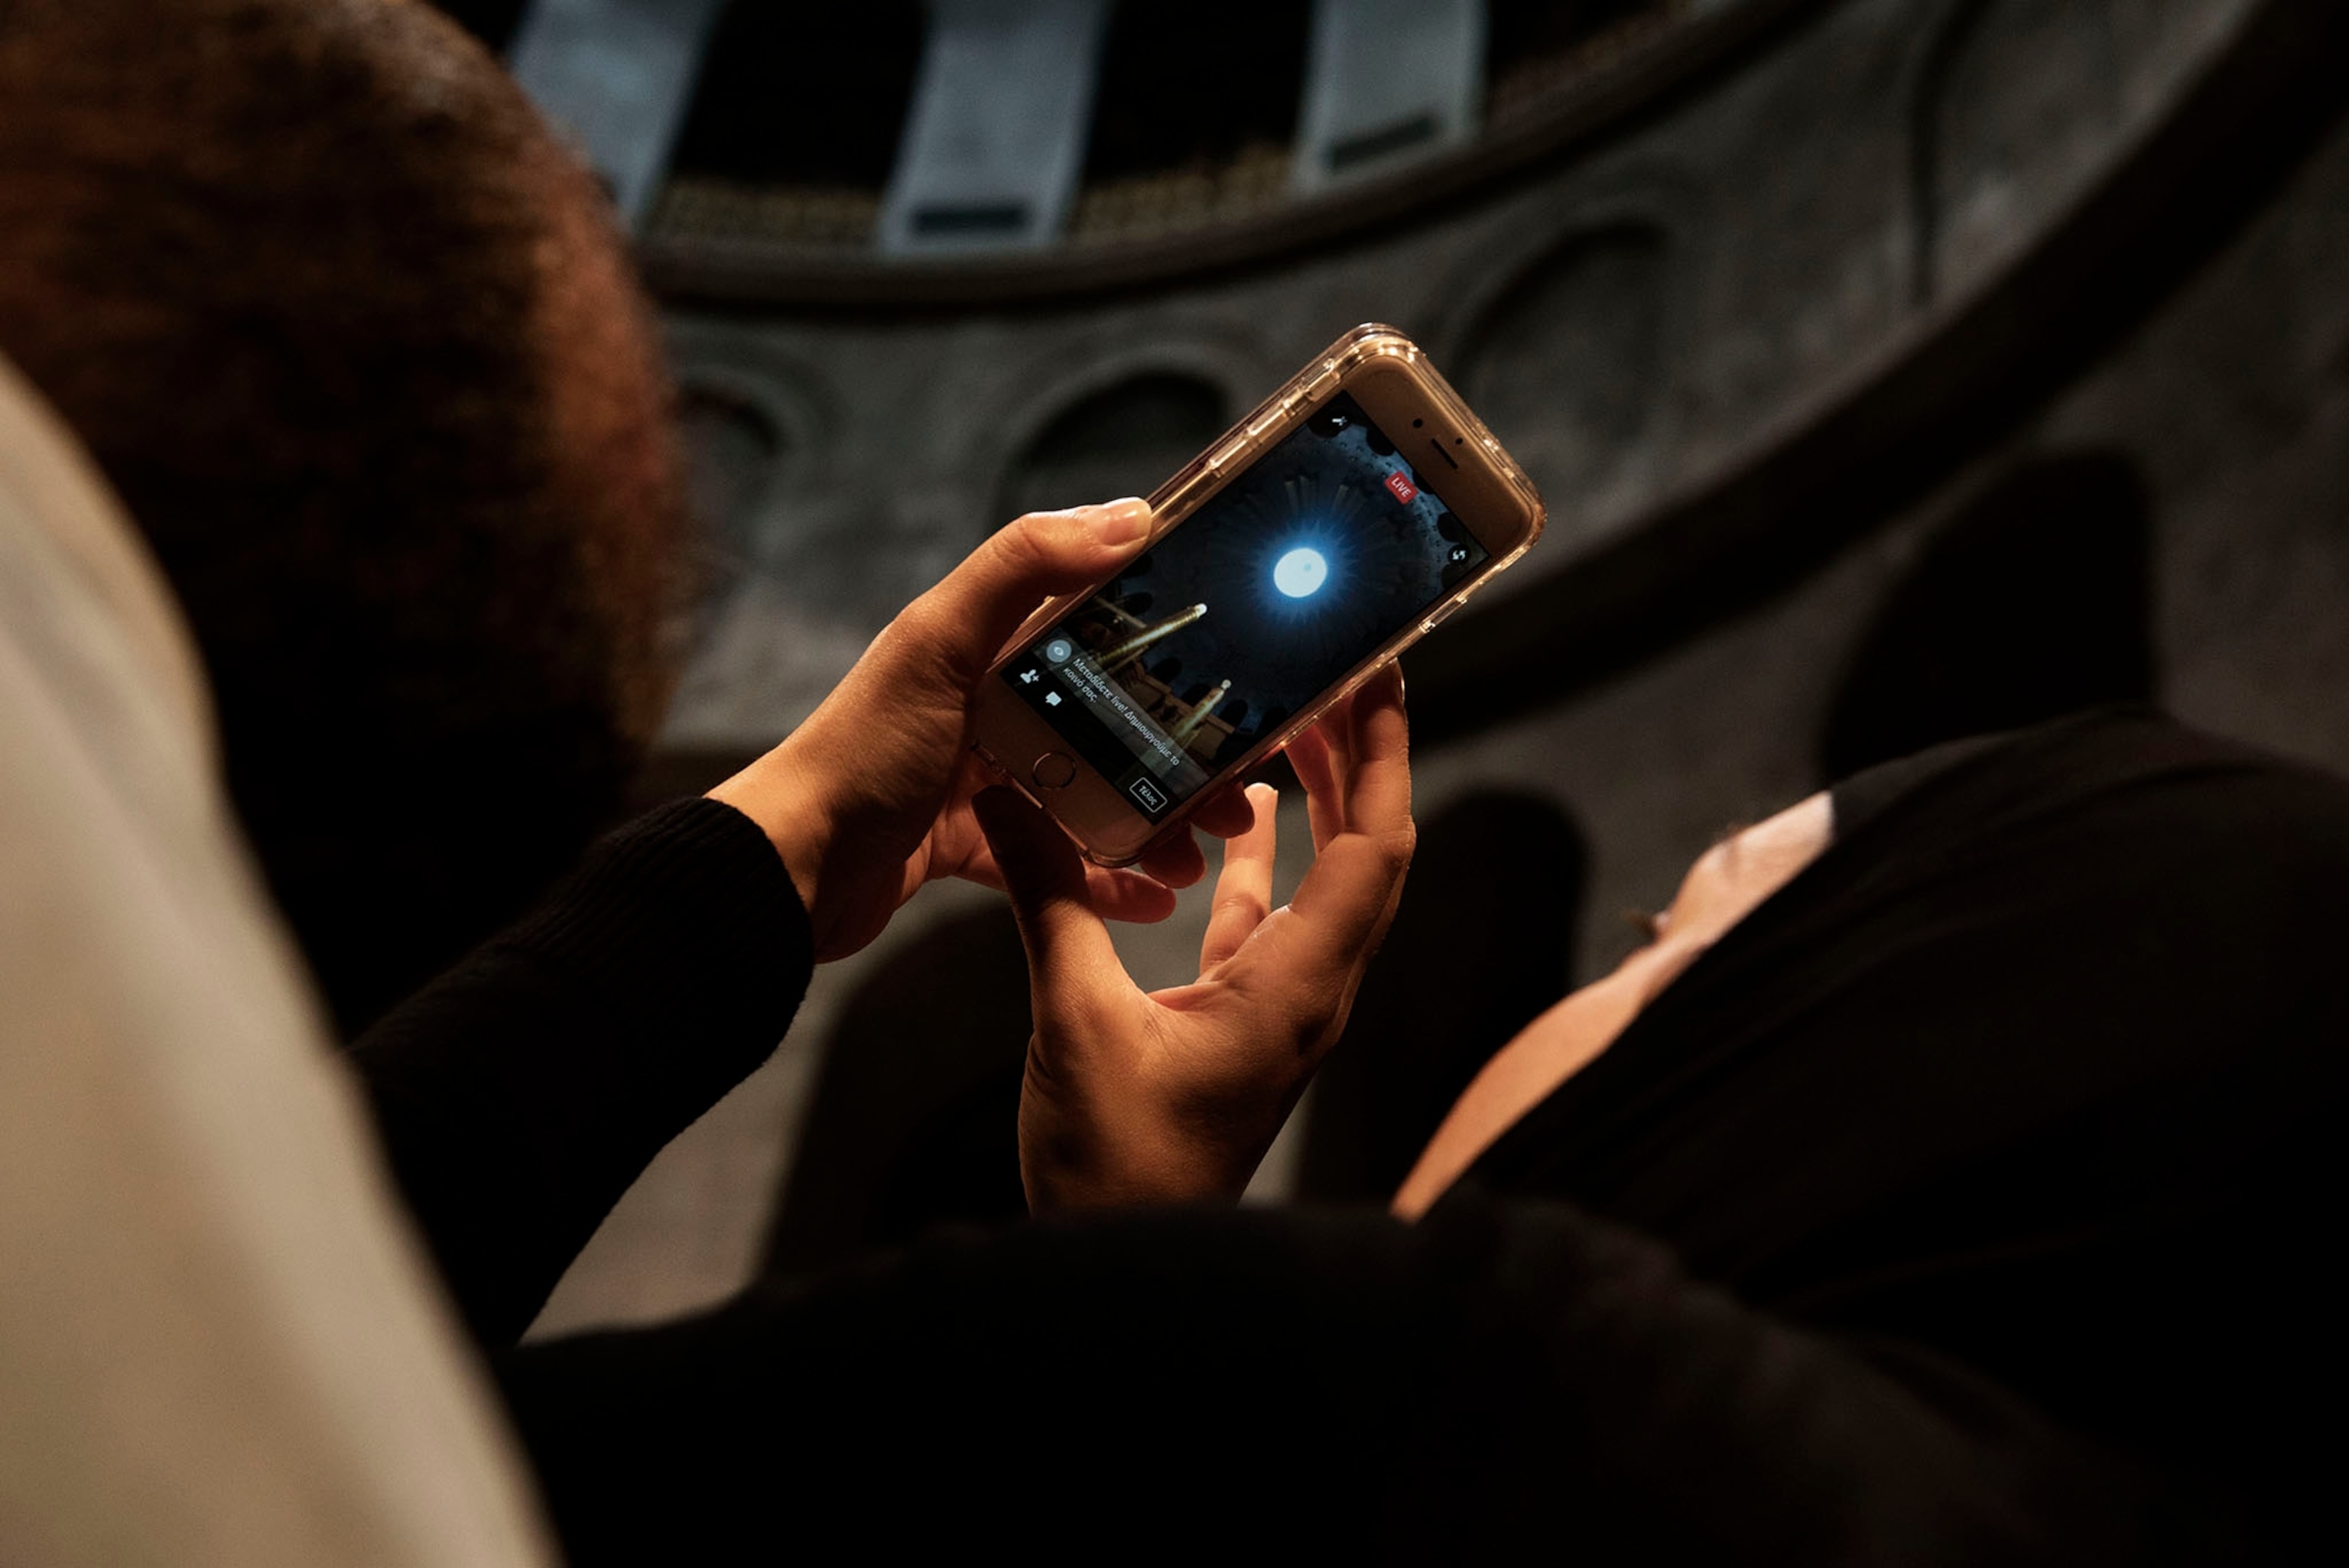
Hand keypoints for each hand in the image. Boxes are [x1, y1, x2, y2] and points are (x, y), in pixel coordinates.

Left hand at [709, 500, 1254, 961]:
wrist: (790, 871)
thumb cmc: (860, 752)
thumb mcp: (938, 644)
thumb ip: (1023, 568)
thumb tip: (1127, 515)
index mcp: (987, 645)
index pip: (1098, 623)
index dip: (1171, 641)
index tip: (1238, 666)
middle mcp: (990, 703)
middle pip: (1113, 719)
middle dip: (1182, 751)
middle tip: (1241, 786)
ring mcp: (985, 778)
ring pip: (1096, 793)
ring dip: (1156, 821)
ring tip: (1202, 852)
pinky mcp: (976, 845)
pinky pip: (1061, 863)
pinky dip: (1108, 880)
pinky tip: (1158, 897)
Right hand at [974, 665, 1413, 1210]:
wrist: (1124, 1261)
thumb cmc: (1115, 1165)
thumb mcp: (1072, 1019)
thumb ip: (1050, 899)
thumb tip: (1014, 795)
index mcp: (1299, 987)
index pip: (1376, 844)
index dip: (1384, 752)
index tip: (1378, 672)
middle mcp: (1314, 991)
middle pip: (1370, 850)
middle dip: (1362, 755)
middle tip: (1333, 668)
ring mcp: (1285, 1006)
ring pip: (1327, 880)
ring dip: (1321, 799)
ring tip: (1293, 714)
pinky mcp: (1244, 1019)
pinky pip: (1272, 917)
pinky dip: (1265, 856)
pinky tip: (1243, 805)